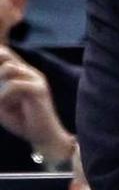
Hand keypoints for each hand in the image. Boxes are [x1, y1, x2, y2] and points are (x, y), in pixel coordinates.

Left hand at [0, 46, 73, 164]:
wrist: (43, 136)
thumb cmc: (21, 120)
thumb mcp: (1, 102)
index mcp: (20, 73)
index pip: (3, 53)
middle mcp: (29, 72)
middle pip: (4, 53)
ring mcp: (36, 79)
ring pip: (8, 68)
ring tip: (3, 101)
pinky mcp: (39, 90)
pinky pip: (14, 86)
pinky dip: (4, 98)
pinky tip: (7, 108)